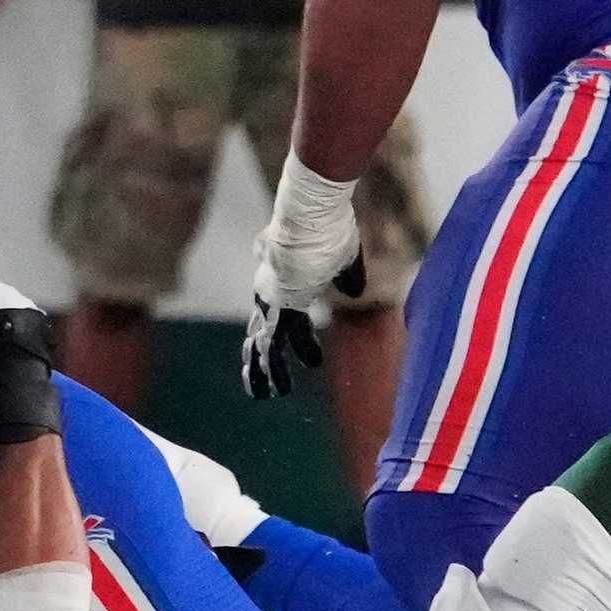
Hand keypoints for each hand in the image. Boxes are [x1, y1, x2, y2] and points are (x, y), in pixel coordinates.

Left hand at [241, 155, 362, 399]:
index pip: (276, 312)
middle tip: (259, 384)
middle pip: (260, 332)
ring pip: (263, 344)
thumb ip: (347, 275)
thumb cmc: (329, 226)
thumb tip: (351, 292)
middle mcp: (271, 292)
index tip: (281, 345)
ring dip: (267, 372)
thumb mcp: (344, 256)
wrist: (313, 213)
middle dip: (259, 359)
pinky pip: (272, 346)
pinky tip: (279, 387)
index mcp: (282, 279)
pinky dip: (276, 368)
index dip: (277, 332)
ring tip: (267, 396)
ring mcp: (271, 300)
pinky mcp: (278, 308)